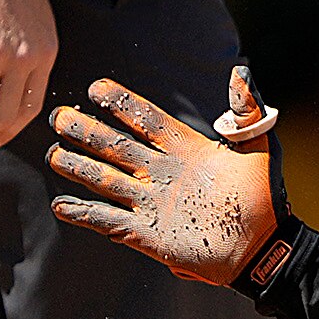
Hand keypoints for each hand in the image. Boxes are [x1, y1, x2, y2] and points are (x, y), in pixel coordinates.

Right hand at [49, 68, 290, 284]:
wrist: (264, 246)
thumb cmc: (265, 197)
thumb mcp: (259, 146)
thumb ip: (247, 110)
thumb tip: (240, 71)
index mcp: (184, 148)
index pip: (145, 120)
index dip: (122, 104)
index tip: (97, 88)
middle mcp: (162, 172)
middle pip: (115, 147)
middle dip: (87, 132)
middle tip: (60, 117)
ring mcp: (152, 202)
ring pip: (106, 180)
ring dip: (79, 168)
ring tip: (53, 154)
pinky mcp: (147, 233)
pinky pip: (108, 220)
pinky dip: (85, 214)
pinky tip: (62, 204)